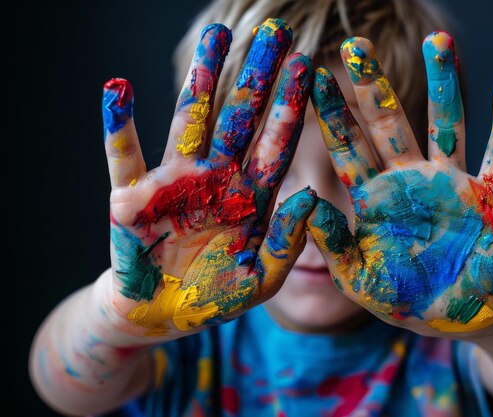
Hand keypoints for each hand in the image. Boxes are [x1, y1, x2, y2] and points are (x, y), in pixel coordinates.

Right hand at [102, 19, 314, 338]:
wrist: (163, 314)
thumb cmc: (216, 297)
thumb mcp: (262, 278)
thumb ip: (288, 242)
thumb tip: (311, 196)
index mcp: (248, 197)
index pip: (275, 144)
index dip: (291, 107)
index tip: (308, 66)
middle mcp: (214, 179)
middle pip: (238, 118)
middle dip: (256, 77)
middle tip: (275, 31)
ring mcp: (173, 183)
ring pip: (188, 121)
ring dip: (200, 80)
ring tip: (215, 36)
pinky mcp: (130, 198)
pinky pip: (122, 156)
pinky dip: (118, 125)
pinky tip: (117, 89)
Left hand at [307, 33, 492, 334]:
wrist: (458, 317)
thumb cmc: (403, 297)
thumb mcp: (357, 278)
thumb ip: (331, 244)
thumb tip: (304, 202)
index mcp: (374, 198)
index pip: (348, 149)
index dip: (331, 115)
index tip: (311, 78)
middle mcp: (410, 180)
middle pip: (390, 124)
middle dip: (374, 86)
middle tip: (357, 45)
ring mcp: (452, 184)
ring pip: (446, 126)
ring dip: (444, 85)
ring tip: (440, 41)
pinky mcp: (491, 199)